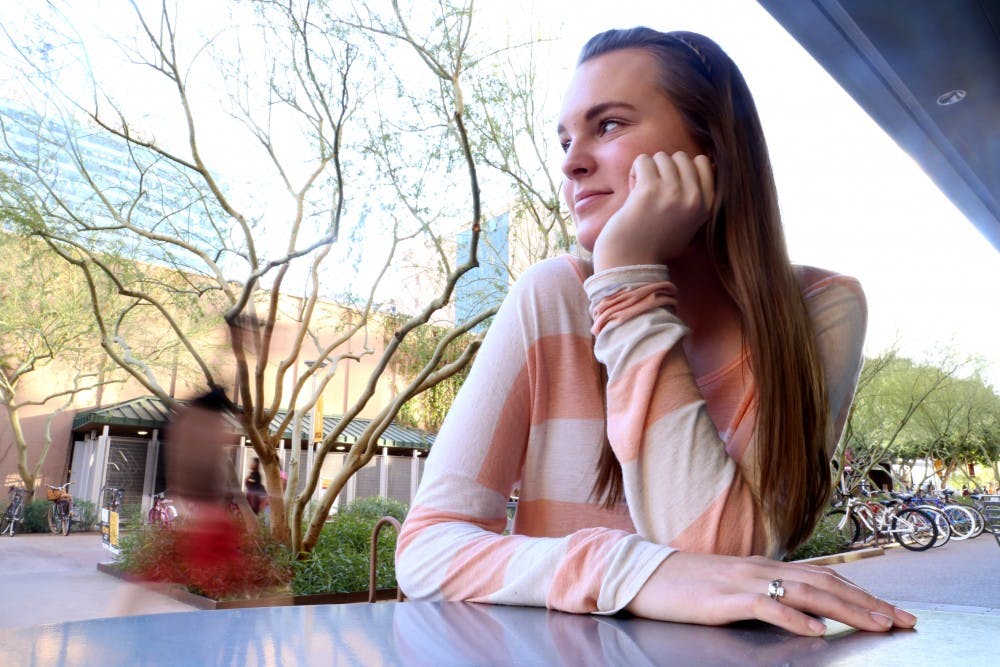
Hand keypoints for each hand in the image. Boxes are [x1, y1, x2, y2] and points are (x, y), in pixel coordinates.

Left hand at [592, 151, 713, 271]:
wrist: (630, 262)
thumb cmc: (654, 245)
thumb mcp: (689, 226)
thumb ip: (696, 200)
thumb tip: (703, 163)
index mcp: (706, 206)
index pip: (703, 163)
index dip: (682, 169)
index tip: (670, 186)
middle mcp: (693, 198)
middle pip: (681, 157)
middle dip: (664, 168)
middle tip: (653, 189)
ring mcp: (673, 193)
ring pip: (661, 157)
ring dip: (648, 170)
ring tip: (641, 192)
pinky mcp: (649, 190)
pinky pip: (643, 160)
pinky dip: (635, 171)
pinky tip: (632, 190)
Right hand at [626, 552, 916, 635]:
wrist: (642, 575)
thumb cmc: (684, 587)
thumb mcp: (731, 589)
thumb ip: (766, 596)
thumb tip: (804, 613)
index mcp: (764, 568)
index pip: (823, 578)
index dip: (860, 595)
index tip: (892, 612)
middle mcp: (760, 569)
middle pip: (825, 584)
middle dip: (868, 604)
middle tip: (903, 621)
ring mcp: (742, 582)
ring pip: (805, 592)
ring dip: (846, 609)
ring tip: (877, 624)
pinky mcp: (723, 599)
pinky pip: (764, 606)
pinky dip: (793, 617)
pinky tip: (815, 629)